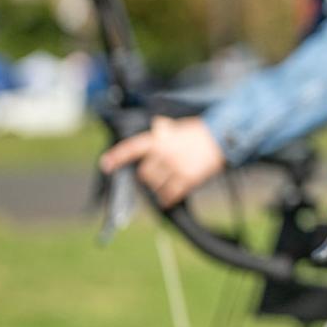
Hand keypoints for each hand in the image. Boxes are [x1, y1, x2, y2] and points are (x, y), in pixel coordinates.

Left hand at [99, 116, 224, 206]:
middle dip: (149, 176)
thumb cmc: (199, 133)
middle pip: (144, 174)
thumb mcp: (178, 127)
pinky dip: (167, 199)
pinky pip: (170, 195)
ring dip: (158, 188)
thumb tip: (156, 129)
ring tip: (166, 183)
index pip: (133, 148)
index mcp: (160, 139)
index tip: (105, 165)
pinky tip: (169, 199)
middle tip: (157, 174)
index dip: (117, 156)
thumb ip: (164, 131)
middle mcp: (165, 153)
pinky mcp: (187, 179)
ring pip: (156, 186)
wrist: (221, 138)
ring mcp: (176, 167)